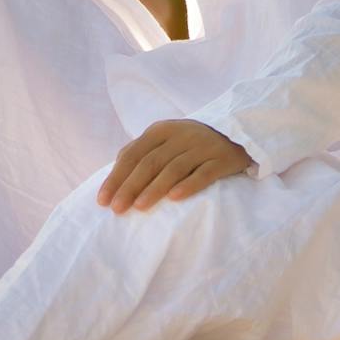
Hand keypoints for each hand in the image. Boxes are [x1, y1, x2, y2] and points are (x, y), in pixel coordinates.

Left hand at [95, 119, 253, 211]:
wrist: (236, 134)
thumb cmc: (190, 145)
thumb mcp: (165, 141)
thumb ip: (141, 153)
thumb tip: (114, 175)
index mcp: (161, 130)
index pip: (133, 154)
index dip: (116, 177)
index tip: (102, 200)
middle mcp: (181, 135)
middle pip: (150, 162)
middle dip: (130, 186)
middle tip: (117, 209)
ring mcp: (202, 146)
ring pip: (174, 168)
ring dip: (155, 189)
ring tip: (139, 207)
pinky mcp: (222, 159)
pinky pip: (204, 173)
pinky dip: (189, 185)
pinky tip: (175, 198)